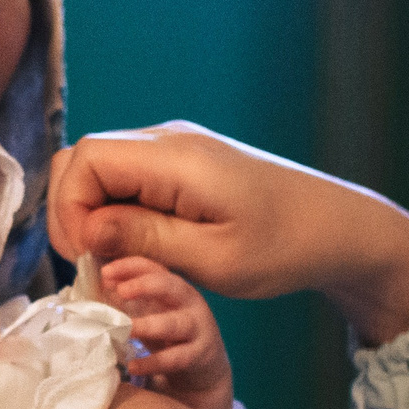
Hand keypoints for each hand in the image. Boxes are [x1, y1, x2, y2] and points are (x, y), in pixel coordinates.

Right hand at [49, 125, 408, 343]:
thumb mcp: (213, 258)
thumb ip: (144, 239)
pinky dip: (119, 215)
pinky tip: (141, 251)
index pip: (85, 160)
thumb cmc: (285, 248)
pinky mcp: (183, 167)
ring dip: (96, 218)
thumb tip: (85, 229)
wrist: (338, 228)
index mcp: (175, 158)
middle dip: (75, 213)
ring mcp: (175, 150)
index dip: (70, 210)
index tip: (89, 259)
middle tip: (97, 267)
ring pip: (103, 172)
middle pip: (84, 160)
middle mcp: (169, 142)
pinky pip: (129, 181)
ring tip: (120, 265)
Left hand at [104, 255, 234, 408]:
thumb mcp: (153, 313)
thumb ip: (130, 301)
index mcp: (174, 288)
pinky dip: (152, 362)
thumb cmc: (172, 336)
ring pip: (173, 324)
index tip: (105, 273)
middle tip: (120, 291)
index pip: (153, 268)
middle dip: (144, 285)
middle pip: (170, 285)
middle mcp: (189, 303)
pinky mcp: (198, 355)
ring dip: (146, 325)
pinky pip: (174, 358)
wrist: (205, 370)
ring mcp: (196, 329)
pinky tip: (133, 365)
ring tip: (123, 330)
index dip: (129, 267)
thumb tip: (98, 286)